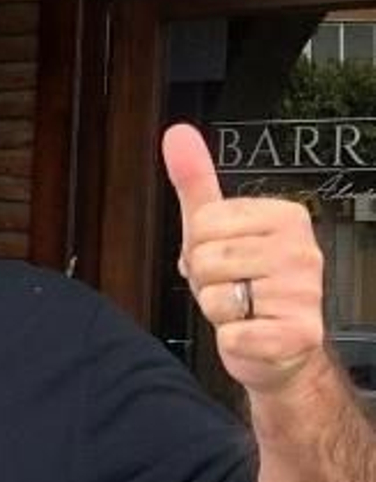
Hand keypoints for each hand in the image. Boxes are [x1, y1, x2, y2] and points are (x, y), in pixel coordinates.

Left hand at [162, 122, 325, 395]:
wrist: (278, 348)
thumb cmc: (246, 286)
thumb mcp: (215, 230)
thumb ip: (196, 182)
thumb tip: (176, 133)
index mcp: (286, 216)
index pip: (205, 222)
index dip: (201, 246)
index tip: (226, 260)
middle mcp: (303, 250)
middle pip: (206, 257)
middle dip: (206, 280)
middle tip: (233, 289)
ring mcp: (304, 293)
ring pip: (215, 295)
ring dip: (218, 309)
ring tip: (243, 309)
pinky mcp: (297, 334)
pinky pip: (232, 332)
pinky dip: (232, 339)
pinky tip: (253, 332)